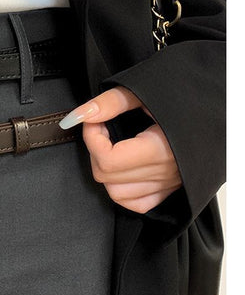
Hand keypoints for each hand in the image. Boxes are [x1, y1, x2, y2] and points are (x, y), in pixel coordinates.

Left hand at [59, 86, 182, 213]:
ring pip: (117, 193)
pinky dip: (122, 189)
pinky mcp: (171, 188)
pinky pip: (137, 203)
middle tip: (103, 127)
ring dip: (105, 170)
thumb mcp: (145, 91)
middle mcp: (166, 172)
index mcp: (161, 149)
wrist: (216, 103)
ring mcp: (169, 183)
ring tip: (112, 145)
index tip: (94, 120)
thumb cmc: (183, 94)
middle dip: (95, 150)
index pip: (108, 160)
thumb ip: (110, 103)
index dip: (92, 138)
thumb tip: (79, 116)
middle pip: (107, 176)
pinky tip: (122, 167)